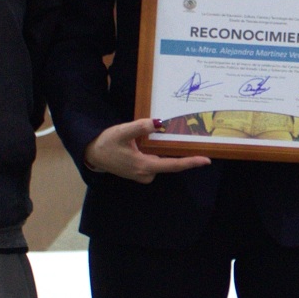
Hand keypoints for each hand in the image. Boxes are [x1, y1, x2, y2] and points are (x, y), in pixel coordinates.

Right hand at [85, 118, 210, 183]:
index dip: (190, 163)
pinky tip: (150, 145)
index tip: (206, 160)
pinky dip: (157, 154)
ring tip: (160, 139)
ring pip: (162, 162)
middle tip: (193, 142)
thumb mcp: (122, 131)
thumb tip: (158, 123)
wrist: (93, 154)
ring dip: (165, 152)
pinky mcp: (140, 172)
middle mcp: (146, 173)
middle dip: (181, 154)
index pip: (173, 165)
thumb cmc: (107, 143)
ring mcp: (143, 174)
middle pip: (170, 164)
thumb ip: (140, 127)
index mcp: (144, 165)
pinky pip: (155, 162)